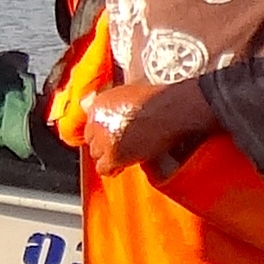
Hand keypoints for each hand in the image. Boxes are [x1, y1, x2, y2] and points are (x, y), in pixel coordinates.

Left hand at [77, 79, 219, 178]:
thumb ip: (111, 106)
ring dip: (110, 156)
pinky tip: (123, 166)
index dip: (103, 133)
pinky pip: (104, 169)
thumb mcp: (129, 94)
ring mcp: (103, 138)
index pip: (90, 125)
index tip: (114, 136)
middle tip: (122, 147)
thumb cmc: (159, 101)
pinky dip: (113, 169)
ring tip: (126, 155)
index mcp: (99, 104)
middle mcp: (96, 120)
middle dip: (105, 144)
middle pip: (92, 140)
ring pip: (97, 155)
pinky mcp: (113, 154)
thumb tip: (97, 111)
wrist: (173, 110)